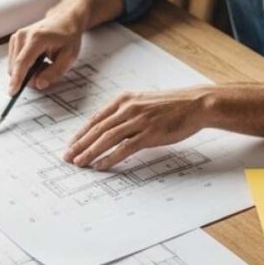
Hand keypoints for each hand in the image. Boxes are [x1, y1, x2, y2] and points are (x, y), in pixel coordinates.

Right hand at [7, 10, 84, 94]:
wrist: (64, 20)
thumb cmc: (68, 36)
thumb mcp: (69, 56)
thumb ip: (55, 72)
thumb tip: (39, 84)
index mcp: (37, 38)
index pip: (22, 62)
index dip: (17, 79)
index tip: (13, 92)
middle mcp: (23, 35)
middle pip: (16, 67)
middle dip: (28, 77)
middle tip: (46, 73)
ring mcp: (17, 36)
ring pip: (14, 66)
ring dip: (28, 71)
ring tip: (44, 64)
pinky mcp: (15, 40)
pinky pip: (15, 61)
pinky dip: (25, 66)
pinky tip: (38, 60)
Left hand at [63, 87, 213, 170]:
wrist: (195, 104)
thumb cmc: (171, 105)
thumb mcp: (144, 102)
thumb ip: (127, 112)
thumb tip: (110, 127)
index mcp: (125, 99)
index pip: (97, 118)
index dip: (82, 133)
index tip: (71, 144)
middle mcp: (128, 108)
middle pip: (98, 129)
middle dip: (80, 144)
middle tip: (68, 156)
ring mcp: (139, 121)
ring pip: (107, 138)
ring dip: (90, 152)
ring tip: (79, 163)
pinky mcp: (150, 133)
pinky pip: (124, 148)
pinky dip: (110, 158)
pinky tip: (101, 165)